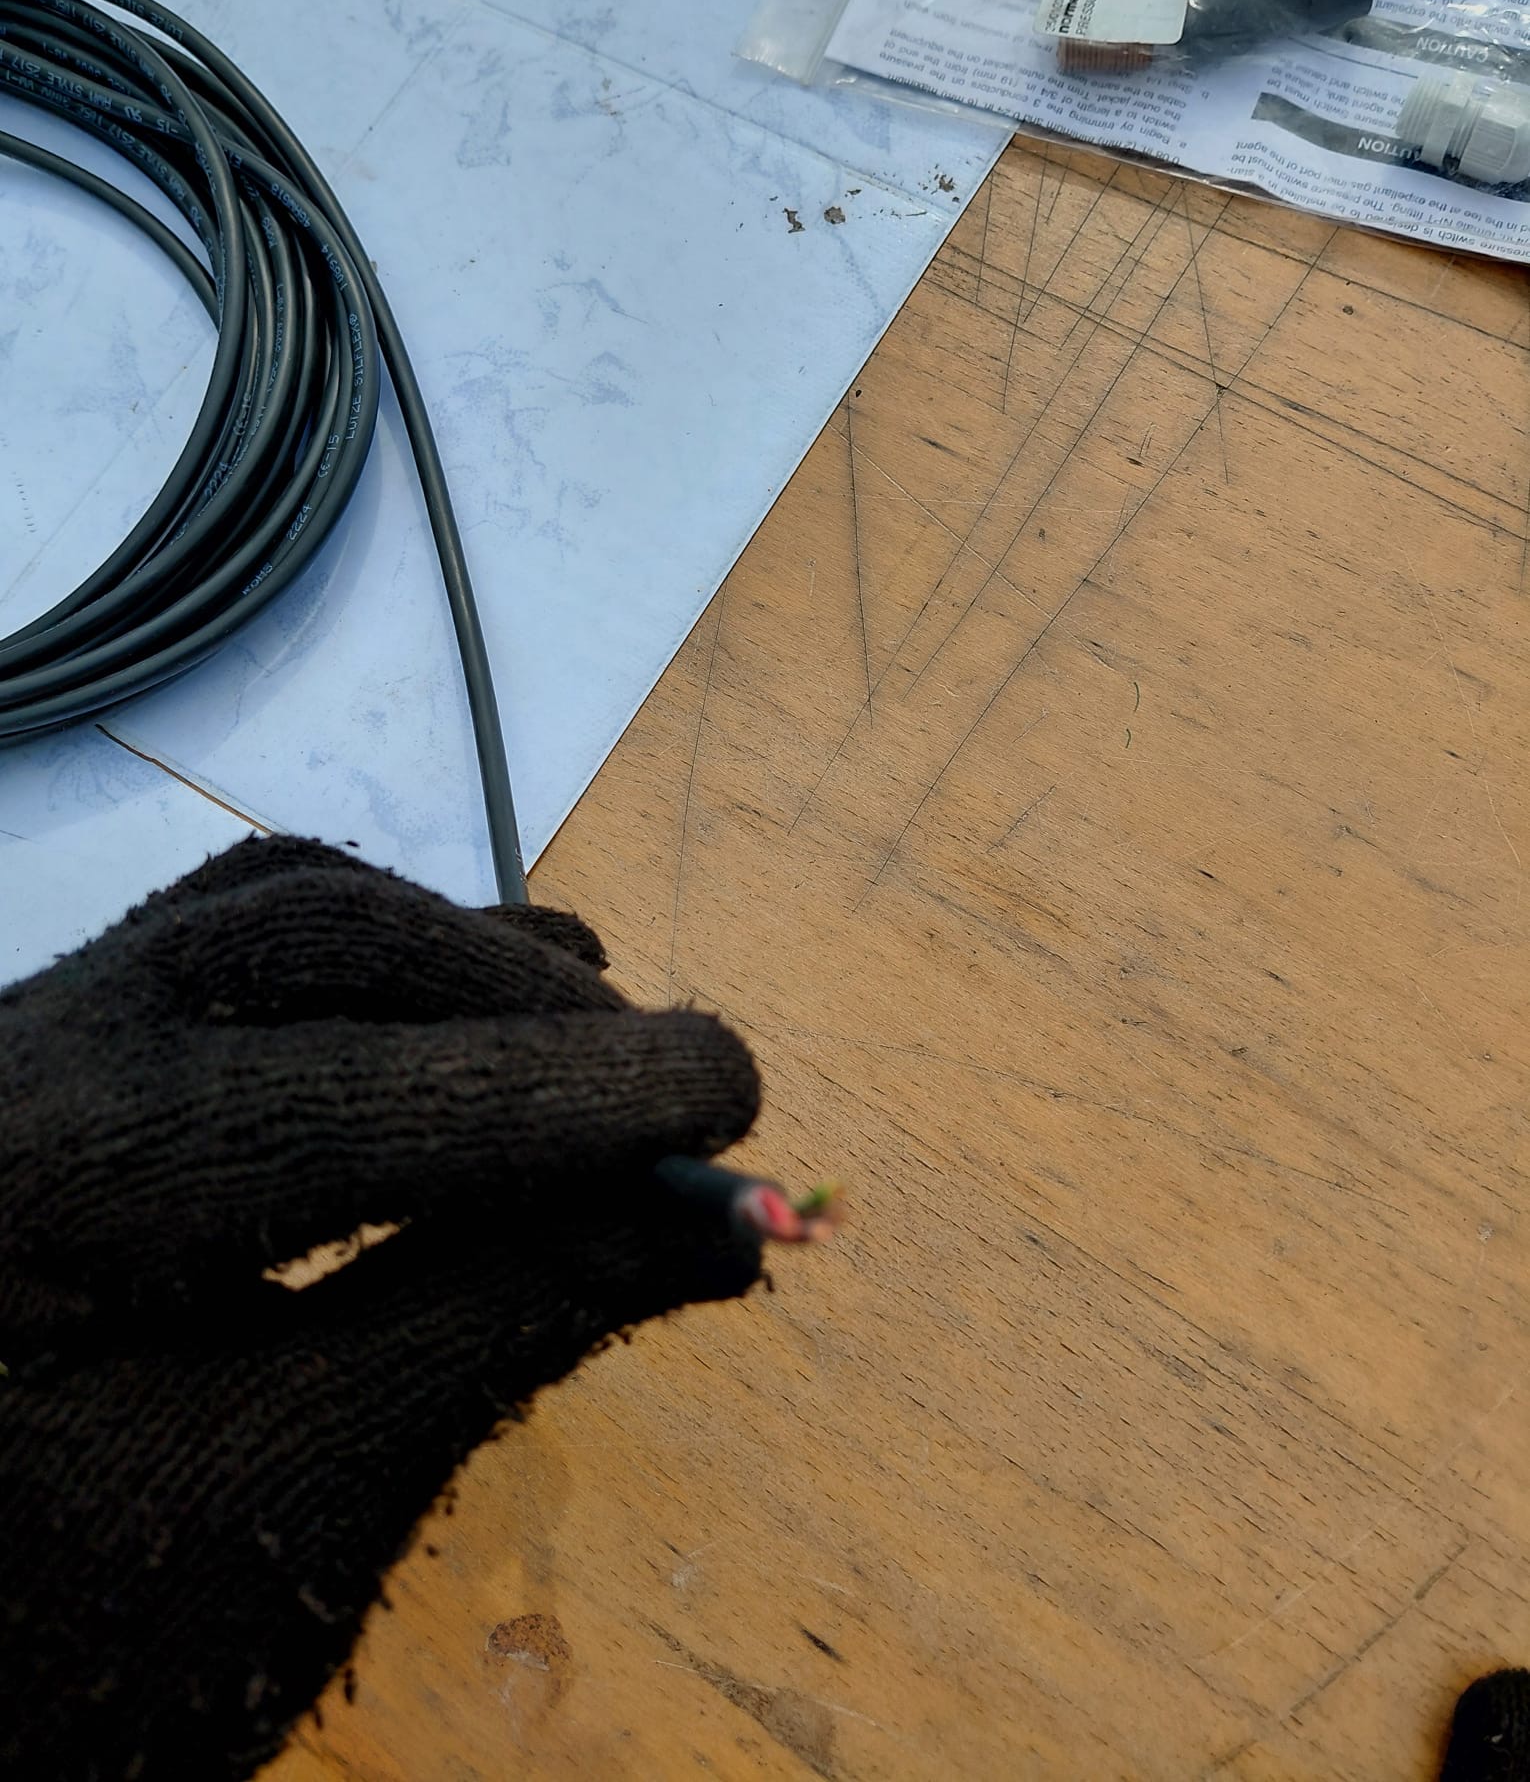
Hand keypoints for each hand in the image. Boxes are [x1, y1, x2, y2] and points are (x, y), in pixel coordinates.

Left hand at [0, 836, 761, 1779]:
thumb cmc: (72, 1620)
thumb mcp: (292, 1496)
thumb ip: (501, 1325)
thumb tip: (719, 1223)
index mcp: (51, 1192)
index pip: (348, 1095)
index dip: (565, 1091)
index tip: (733, 1094)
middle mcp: (19, 1065)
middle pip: (311, 937)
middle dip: (522, 999)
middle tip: (675, 1077)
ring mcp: (28, 1037)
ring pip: (278, 910)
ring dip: (461, 961)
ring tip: (593, 1041)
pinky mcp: (61, 1048)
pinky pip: (238, 942)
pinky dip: (383, 967)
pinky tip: (470, 1021)